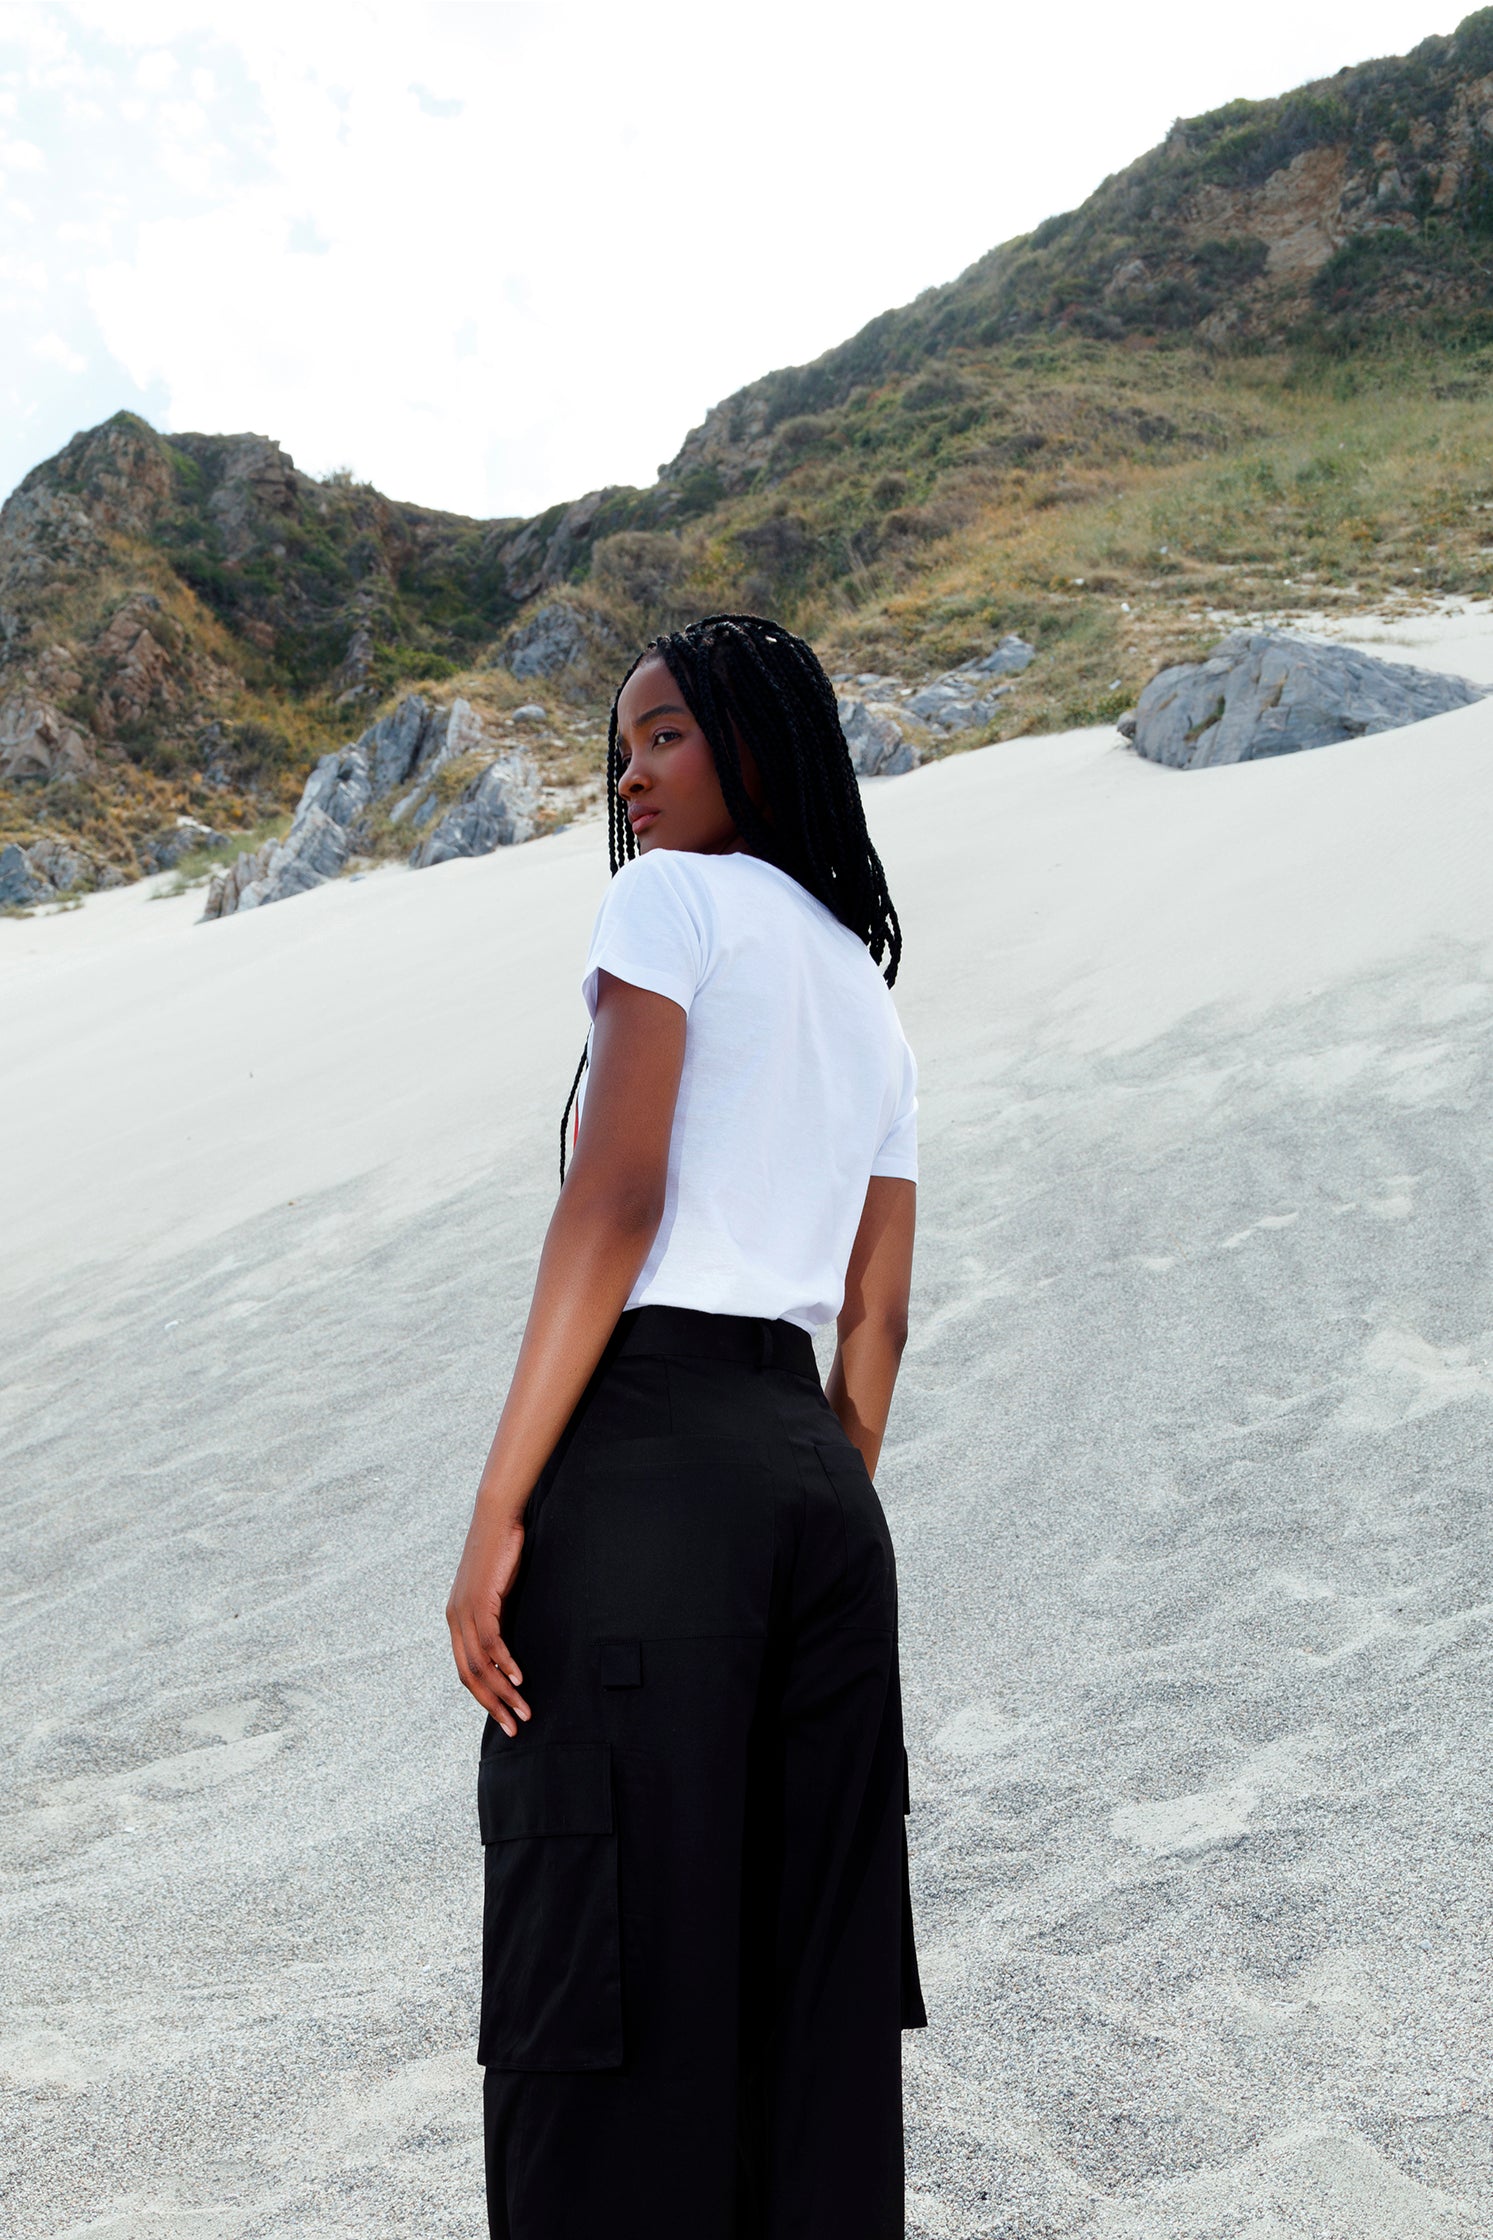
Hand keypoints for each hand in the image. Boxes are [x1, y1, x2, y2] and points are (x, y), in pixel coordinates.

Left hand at [445, 1505, 530, 1735]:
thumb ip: (499, 1617)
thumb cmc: (501, 1551)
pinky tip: (520, 1678)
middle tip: (514, 1727)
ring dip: (504, 1691)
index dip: (485, 1697)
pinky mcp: (480, 1601)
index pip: (466, 1670)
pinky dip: (506, 1663)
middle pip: (470, 1675)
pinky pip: (492, 1642)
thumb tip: (510, 1645)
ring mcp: (464, 1611)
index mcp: (456, 1620)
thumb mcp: (498, 1592)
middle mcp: (455, 1619)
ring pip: (481, 1664)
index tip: (505, 1716)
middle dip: (492, 1705)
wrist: (497, 1517)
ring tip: (524, 1709)